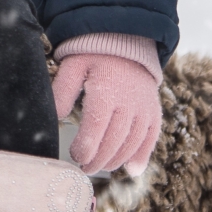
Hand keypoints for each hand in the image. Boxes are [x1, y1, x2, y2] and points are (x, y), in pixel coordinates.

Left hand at [52, 50, 161, 175]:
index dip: (85, 148)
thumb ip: (63, 90)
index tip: (75, 156)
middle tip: (84, 168)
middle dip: (97, 160)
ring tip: (100, 167)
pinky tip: (131, 170)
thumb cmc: (94, 55)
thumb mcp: (73, 65)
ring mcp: (144, 108)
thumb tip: (57, 118)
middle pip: (114, 141)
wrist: (126, 41)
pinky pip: (151, 138)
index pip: (96, 128)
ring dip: (115, 161)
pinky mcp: (154, 111)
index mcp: (106, 90)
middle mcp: (129, 102)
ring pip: (132, 144)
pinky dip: (142, 157)